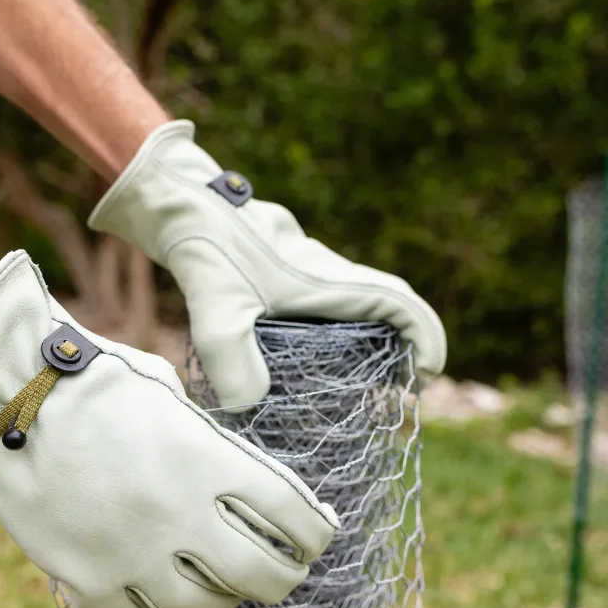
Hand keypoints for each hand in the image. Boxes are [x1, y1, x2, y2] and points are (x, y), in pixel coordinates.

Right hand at [0, 251, 337, 607]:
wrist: (11, 393)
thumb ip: (211, 441)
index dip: (317, 532)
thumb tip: (239, 476)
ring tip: (223, 590)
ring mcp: (130, 555)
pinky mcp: (84, 579)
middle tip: (283, 571)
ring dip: (224, 604)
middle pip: (262, 576)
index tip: (319, 533)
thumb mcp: (172, 393)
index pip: (293, 515)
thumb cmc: (97, 379)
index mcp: (206, 461)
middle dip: (284, 576)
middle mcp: (177, 514)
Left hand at [90, 121, 446, 408]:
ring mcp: (309, 270)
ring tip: (359, 384)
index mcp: (329, 281)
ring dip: (376, 339)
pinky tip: (308, 358)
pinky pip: (333, 301)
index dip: (425, 340)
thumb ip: (231, 356)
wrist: (182, 201)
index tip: (421, 381)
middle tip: (393, 391)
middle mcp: (328, 274)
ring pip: (363, 302)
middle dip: (407, 345)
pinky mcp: (287, 273)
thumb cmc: (205, 245)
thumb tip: (248, 406)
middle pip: (392, 304)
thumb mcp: (215, 306)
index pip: (402, 305)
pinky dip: (341, 330)